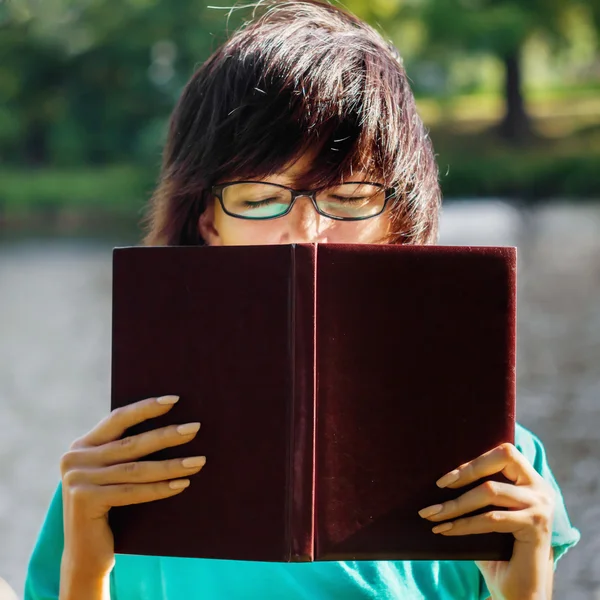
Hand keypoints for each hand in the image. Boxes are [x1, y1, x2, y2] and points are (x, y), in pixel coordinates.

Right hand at [59, 395, 205, 589]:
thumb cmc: (108, 508)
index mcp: (81, 445)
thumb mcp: (110, 474)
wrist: (85, 555)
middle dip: (167, 435)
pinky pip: (132, 492)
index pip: (118, 418)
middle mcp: (75, 459)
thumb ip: (123, 451)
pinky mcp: (85, 501)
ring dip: (172, 464)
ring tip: (199, 460)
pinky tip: (182, 484)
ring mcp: (78, 480)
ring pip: (136, 469)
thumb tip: (172, 426)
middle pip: (132, 443)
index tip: (175, 400)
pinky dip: (160, 488)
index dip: (146, 408)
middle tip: (195, 427)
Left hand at [418, 443, 555, 599]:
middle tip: (439, 486)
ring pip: (490, 491)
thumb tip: (440, 478)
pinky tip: (445, 529)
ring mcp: (541, 507)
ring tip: (432, 514)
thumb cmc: (498, 551)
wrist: (518, 592)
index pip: (504, 453)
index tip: (446, 477)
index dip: (475, 461)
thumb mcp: (487, 515)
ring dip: (455, 504)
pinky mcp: (536, 527)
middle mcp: (540, 489)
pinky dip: (464, 523)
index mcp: (530, 481)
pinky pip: (491, 518)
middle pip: (501, 461)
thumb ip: (476, 494)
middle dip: (466, 472)